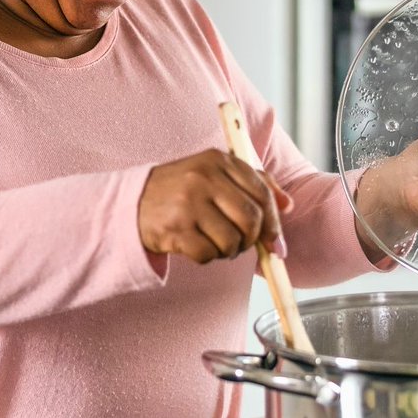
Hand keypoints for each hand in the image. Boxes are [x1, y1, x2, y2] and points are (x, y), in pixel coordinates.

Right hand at [139, 149, 292, 263]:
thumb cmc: (178, 190)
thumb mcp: (213, 174)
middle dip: (252, 240)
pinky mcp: (174, 228)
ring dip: (228, 251)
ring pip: (232, 240)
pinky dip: (207, 257)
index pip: (261, 192)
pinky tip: (195, 246)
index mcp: (217, 160)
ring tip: (214, 242)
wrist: (129, 203)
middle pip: (251, 219)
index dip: (275, 221)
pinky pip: (208, 254)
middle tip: (242, 245)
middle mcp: (202, 177)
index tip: (277, 241)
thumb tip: (287, 205)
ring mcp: (187, 203)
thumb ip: (252, 182)